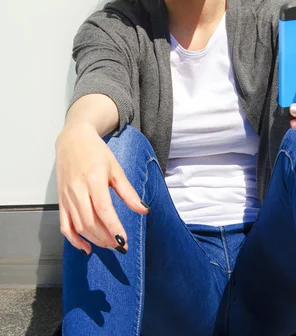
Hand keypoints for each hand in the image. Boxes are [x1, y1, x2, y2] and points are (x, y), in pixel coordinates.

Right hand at [55, 124, 149, 254]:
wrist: (73, 140)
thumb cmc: (96, 152)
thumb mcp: (116, 168)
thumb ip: (128, 192)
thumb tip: (144, 210)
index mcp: (94, 179)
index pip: (103, 209)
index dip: (113, 227)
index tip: (123, 241)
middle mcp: (77, 190)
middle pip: (90, 221)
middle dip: (106, 238)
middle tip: (120, 245)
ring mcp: (67, 197)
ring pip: (78, 226)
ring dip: (94, 240)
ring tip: (109, 244)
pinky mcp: (60, 201)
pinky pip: (65, 226)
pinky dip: (74, 241)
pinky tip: (87, 248)